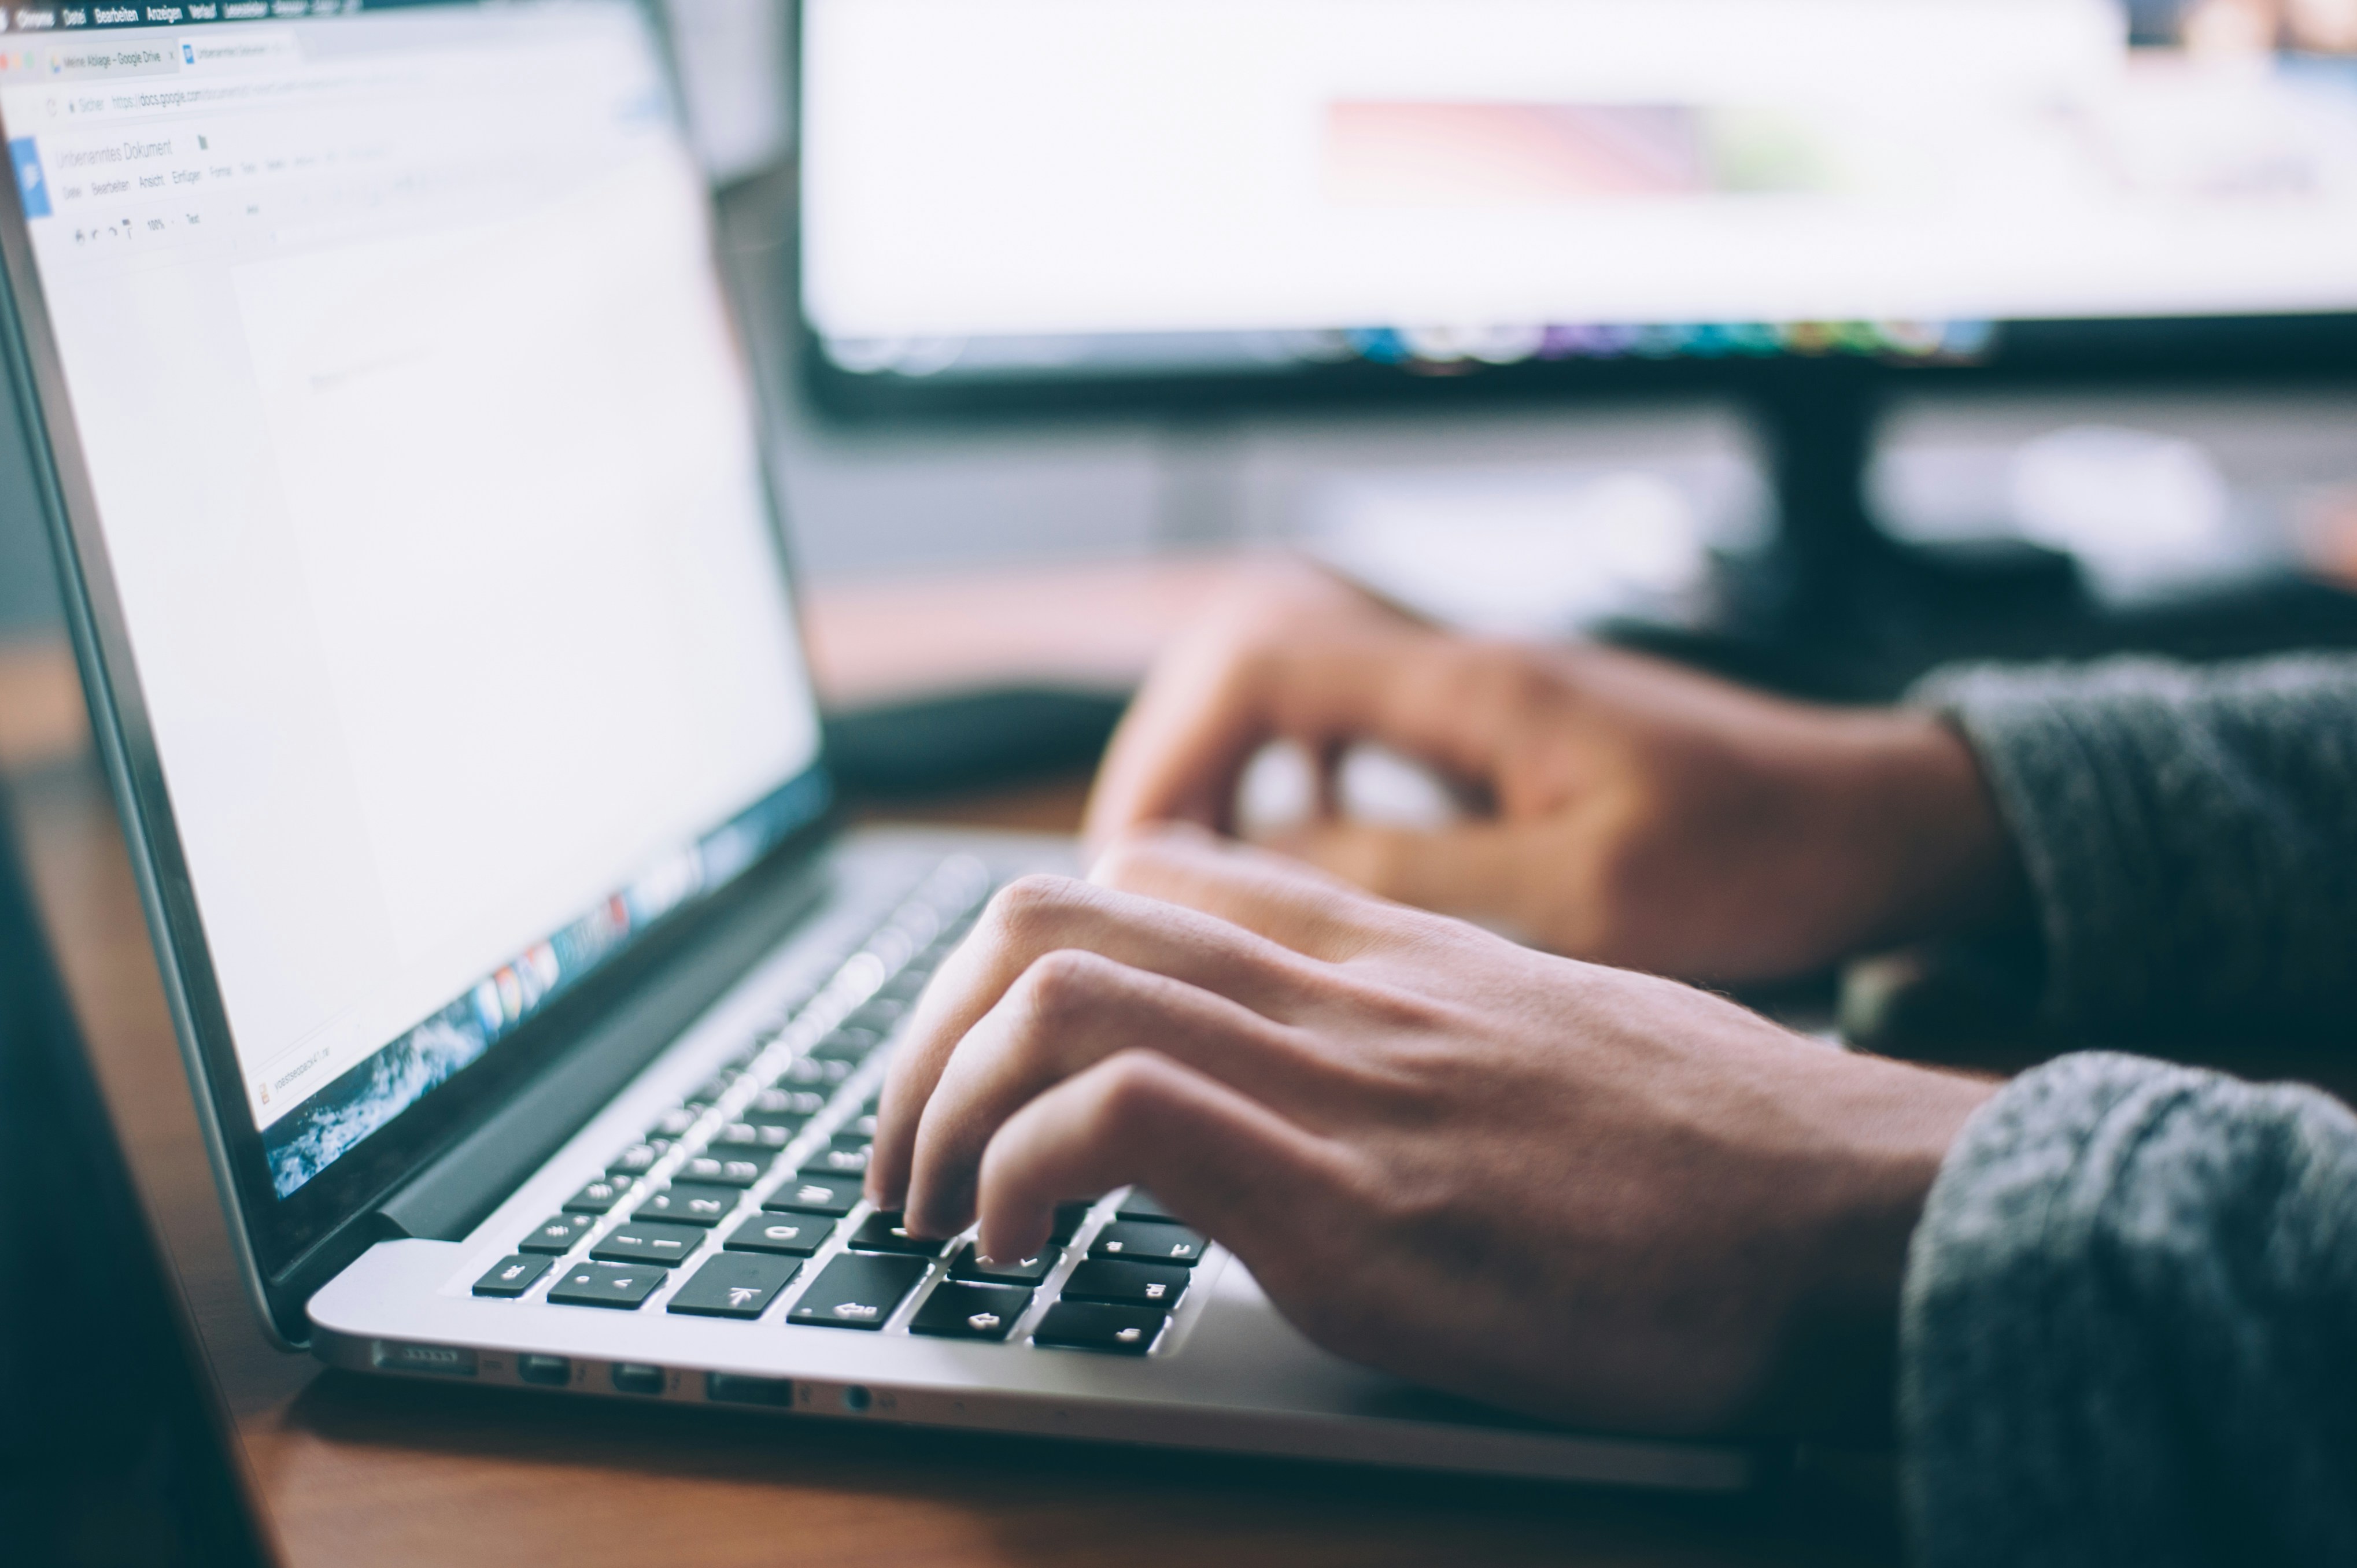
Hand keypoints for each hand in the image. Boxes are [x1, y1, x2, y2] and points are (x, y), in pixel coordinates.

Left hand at [868, 827, 1995, 1436]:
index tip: (985, 1063)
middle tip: (906, 1150)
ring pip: (1052, 988)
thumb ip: (1426, 1029)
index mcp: (1386, 952)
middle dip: (925, 1032)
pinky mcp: (1358, 1204)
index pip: (1146, 872)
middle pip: (1050, 911)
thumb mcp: (1554, 1042)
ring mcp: (1344, 1085)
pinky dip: (1019, 1174)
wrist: (1866, 1213)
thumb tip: (1338, 1080)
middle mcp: (1343, 990)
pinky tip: (1016, 1251)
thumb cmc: (1727, 1151)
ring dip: (937, 1103)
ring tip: (931, 1209)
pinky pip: (1118, 1117)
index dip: (1018, 957)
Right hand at [1084, 563, 2023, 983]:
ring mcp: (1479, 699)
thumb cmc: (1761, 856)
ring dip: (1231, 774)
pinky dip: (1300, 788)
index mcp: (1472, 687)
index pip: (1260, 663)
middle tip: (1141, 880)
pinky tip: (1305, 864)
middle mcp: (1461, 670)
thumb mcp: (1587, 895)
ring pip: (1296, 697)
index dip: (1173, 753)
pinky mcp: (1500, 739)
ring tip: (1197, 878)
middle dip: (1177, 762)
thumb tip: (1260, 869)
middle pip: (1252, 662)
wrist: (1877, 822)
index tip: (1137, 859)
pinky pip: (1355, 736)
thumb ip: (1417, 877)